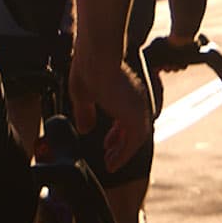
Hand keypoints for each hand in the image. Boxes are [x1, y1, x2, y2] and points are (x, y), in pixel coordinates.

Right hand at [69, 54, 150, 171]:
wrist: (96, 58)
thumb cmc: (89, 68)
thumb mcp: (83, 95)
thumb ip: (85, 112)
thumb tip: (84, 129)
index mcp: (127, 92)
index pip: (127, 117)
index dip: (118, 133)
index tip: (108, 144)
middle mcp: (136, 100)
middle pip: (135, 129)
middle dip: (121, 144)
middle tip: (110, 157)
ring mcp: (138, 108)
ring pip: (137, 138)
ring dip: (123, 153)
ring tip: (111, 164)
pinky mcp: (136, 115)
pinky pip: (134, 142)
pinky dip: (124, 154)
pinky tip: (113, 162)